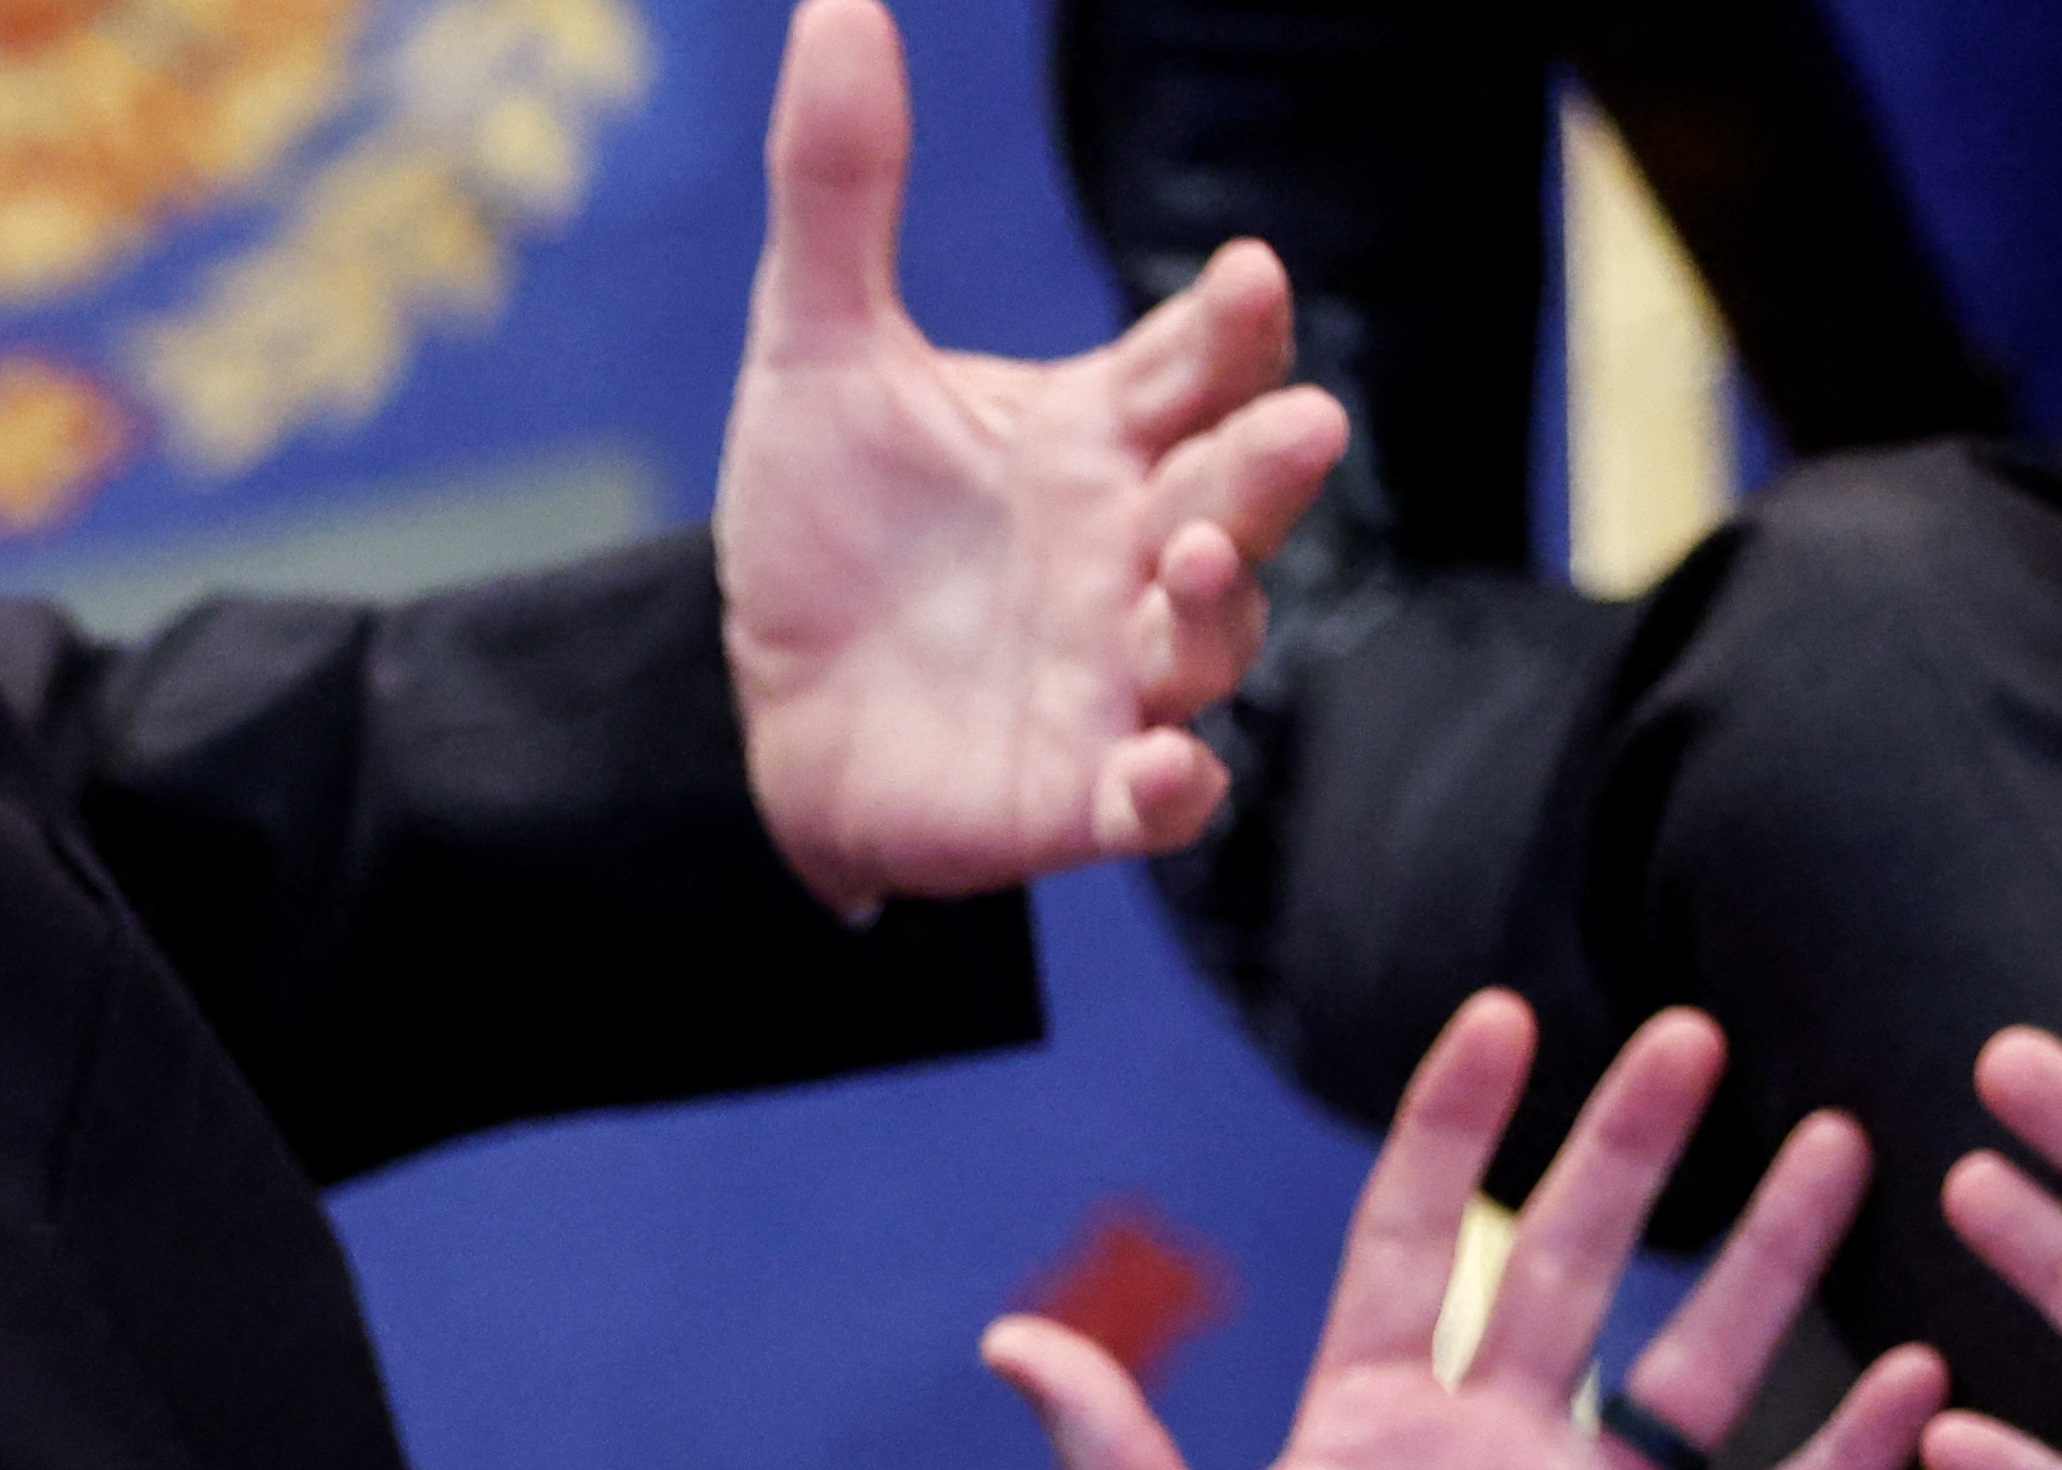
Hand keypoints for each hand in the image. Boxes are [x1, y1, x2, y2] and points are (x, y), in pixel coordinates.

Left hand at [718, 0, 1349, 913]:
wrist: (759, 709)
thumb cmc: (826, 532)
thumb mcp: (815, 354)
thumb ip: (840, 196)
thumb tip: (835, 8)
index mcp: (1098, 434)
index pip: (1196, 364)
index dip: (1230, 326)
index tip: (1247, 277)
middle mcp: (1133, 549)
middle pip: (1239, 491)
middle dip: (1272, 461)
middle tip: (1302, 421)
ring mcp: (1114, 676)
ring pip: (1215, 640)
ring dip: (1225, 605)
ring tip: (1199, 562)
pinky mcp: (1070, 794)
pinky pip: (1154, 798)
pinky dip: (1170, 790)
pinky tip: (1163, 770)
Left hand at [987, 996, 1938, 1469]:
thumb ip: (1117, 1459)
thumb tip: (1007, 1338)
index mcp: (1367, 1442)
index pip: (1416, 1247)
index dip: (1454, 1133)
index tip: (1499, 1022)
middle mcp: (1488, 1468)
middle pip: (1575, 1270)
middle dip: (1631, 1152)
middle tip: (1691, 1038)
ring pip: (1699, 1367)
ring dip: (1767, 1261)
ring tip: (1839, 1145)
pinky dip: (1847, 1457)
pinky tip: (1917, 1369)